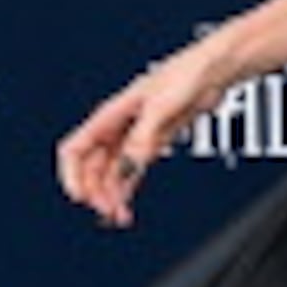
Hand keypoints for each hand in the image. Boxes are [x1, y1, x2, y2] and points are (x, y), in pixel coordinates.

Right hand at [54, 37, 231, 228]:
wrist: (213, 70)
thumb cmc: (187, 73)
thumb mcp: (162, 106)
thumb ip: (144, 136)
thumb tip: (130, 162)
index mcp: (112, 114)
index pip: (76, 148)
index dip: (72, 175)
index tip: (81, 197)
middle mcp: (119, 127)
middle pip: (91, 167)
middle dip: (96, 191)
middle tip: (108, 211)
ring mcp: (135, 136)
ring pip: (111, 173)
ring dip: (111, 195)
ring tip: (119, 216)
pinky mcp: (152, 142)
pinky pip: (131, 171)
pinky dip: (127, 189)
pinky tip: (127, 205)